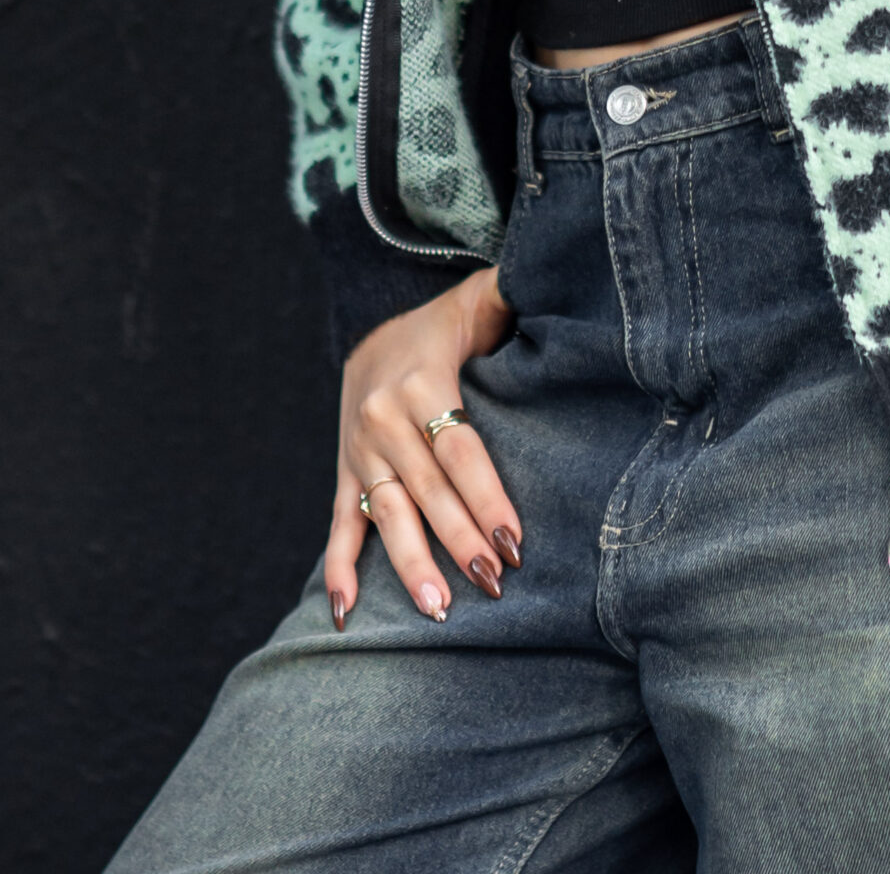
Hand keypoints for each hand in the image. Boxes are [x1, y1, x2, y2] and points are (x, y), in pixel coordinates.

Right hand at [324, 266, 518, 627]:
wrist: (373, 337)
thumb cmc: (445, 328)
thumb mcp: (476, 302)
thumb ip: (510, 295)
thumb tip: (549, 277)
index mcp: (421, 382)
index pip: (459, 447)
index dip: (485, 493)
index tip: (513, 538)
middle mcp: (383, 421)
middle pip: (428, 489)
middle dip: (459, 539)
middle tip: (491, 583)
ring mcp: (359, 453)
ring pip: (387, 513)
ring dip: (410, 563)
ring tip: (437, 608)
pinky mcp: (344, 475)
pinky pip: (340, 526)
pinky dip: (340, 570)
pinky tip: (345, 614)